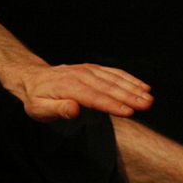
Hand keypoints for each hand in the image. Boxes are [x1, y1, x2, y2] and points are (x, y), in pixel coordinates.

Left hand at [14, 63, 152, 121]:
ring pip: (114, 79)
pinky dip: (130, 79)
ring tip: (149, 98)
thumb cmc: (37, 98)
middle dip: (130, 96)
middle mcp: (81, 76)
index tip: (129, 113)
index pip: (94, 98)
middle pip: (109, 87)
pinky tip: (143, 86)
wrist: (33, 78)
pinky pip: (114, 73)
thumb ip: (58, 110)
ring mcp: (89, 70)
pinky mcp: (94, 69)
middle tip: (147, 105)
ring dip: (133, 88)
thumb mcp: (39, 109)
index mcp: (69, 87)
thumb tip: (75, 109)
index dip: (112, 105)